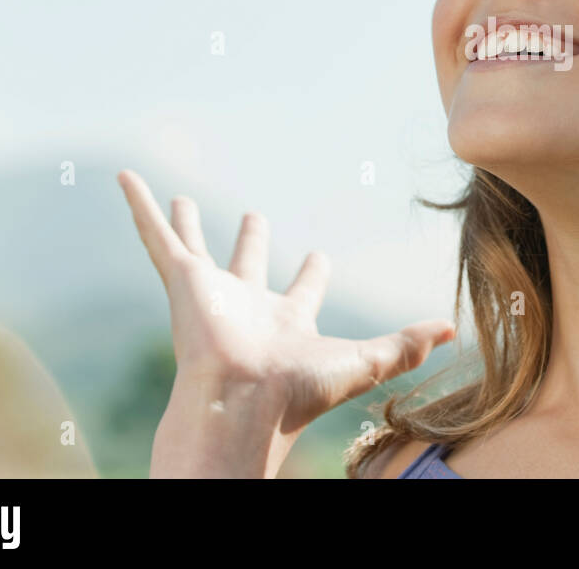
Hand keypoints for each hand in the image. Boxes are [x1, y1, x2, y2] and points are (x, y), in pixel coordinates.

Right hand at [117, 169, 455, 475]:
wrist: (243, 400)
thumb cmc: (301, 389)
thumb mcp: (366, 360)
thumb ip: (406, 344)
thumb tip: (452, 331)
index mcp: (285, 322)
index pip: (301, 291)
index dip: (311, 273)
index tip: (318, 256)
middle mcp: (245, 305)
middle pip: (247, 266)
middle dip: (249, 244)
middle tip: (254, 217)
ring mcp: (208, 292)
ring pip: (193, 248)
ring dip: (185, 223)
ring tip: (178, 197)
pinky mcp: (179, 280)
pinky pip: (154, 234)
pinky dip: (138, 205)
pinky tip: (126, 178)